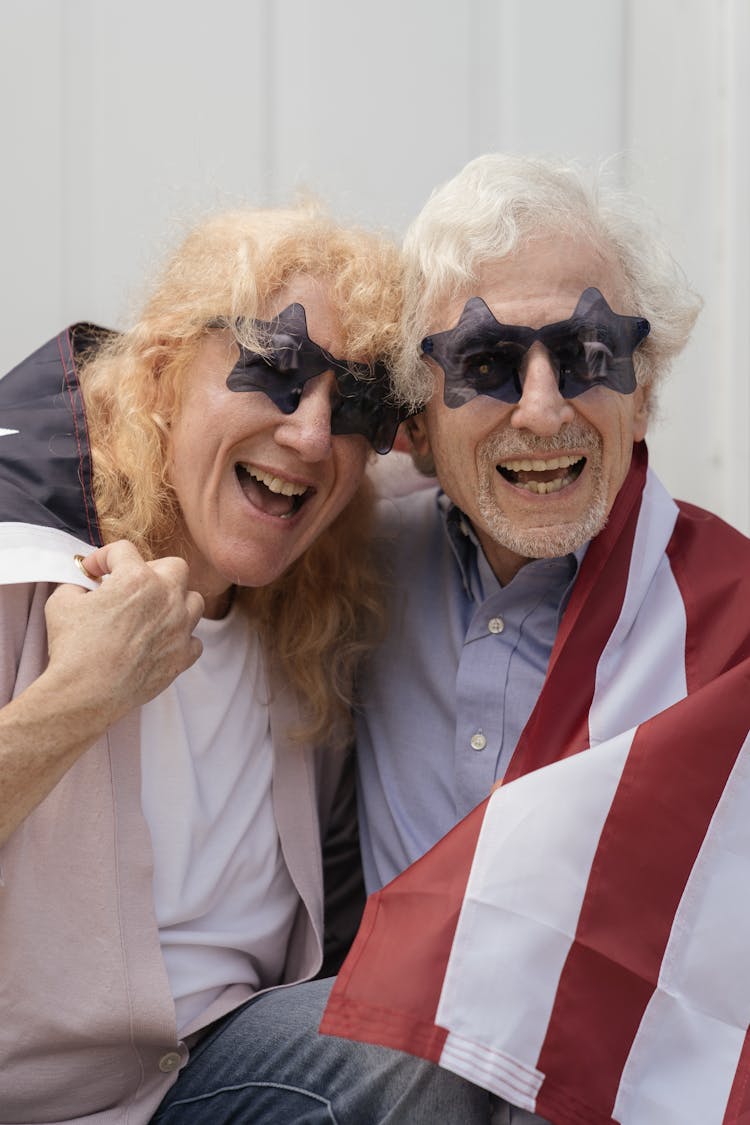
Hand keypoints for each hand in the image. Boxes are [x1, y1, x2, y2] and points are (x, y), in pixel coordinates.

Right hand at [44, 540, 204, 727]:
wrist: (86, 693)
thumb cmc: (73, 648)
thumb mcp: (62, 603)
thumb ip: (78, 586)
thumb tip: (85, 588)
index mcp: (137, 579)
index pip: (124, 550)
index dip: (104, 557)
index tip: (93, 571)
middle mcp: (166, 598)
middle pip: (175, 567)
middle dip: (153, 570)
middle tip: (132, 584)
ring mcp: (179, 628)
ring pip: (194, 601)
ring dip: (176, 601)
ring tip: (154, 611)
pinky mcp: (182, 657)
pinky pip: (194, 640)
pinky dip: (181, 638)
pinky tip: (162, 641)